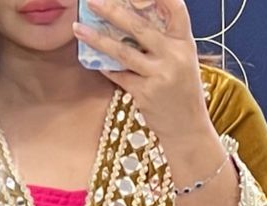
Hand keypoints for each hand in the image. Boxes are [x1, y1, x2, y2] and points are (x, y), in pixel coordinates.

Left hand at [73, 0, 213, 151]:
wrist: (188, 131)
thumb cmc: (183, 93)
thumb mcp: (183, 62)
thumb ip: (164, 41)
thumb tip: (130, 17)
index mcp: (185, 44)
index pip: (176, 8)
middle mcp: (174, 57)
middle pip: (139, 27)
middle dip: (112, 11)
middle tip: (92, 0)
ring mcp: (159, 76)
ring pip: (122, 52)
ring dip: (97, 39)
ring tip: (78, 27)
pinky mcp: (145, 94)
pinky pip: (118, 75)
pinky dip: (105, 67)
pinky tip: (93, 60)